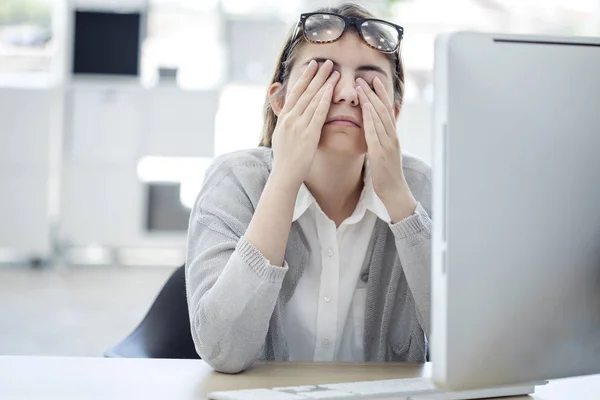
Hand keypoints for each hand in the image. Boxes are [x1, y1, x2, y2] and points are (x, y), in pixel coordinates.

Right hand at [271, 60, 339, 187]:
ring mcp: (298, 126)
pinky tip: (331, 90)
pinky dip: (325, 100)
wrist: (285, 174)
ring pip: (312, 99)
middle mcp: (290, 119)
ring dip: (323, 83)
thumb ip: (286, 121)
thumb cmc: (285, 158)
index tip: (312, 66)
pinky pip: (318, 114)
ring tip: (333, 71)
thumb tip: (287, 111)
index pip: (295, 93)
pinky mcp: (308, 134)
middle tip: (325, 61)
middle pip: (304, 92)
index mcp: (284, 118)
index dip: (304, 78)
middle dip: (315, 75)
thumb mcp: (281, 135)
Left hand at [356, 76, 416, 222]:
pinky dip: (370, 120)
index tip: (373, 80)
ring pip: (379, 118)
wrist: (395, 192)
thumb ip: (380, 138)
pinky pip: (375, 133)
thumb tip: (373, 127)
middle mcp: (392, 137)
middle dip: (374, 92)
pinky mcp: (381, 153)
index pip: (386, 110)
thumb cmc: (387, 174)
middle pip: (383, 110)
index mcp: (392, 136)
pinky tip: (364, 110)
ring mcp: (387, 144)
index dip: (380, 94)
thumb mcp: (384, 152)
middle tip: (364, 77)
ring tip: (361, 87)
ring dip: (370, 101)